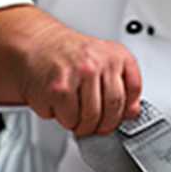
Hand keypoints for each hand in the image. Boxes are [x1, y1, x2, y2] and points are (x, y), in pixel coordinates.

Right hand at [17, 17, 142, 136]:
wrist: (36, 45)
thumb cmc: (68, 56)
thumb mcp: (102, 61)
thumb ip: (122, 85)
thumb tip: (132, 112)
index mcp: (115, 55)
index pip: (133, 90)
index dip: (126, 110)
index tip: (119, 117)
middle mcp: (98, 62)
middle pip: (113, 108)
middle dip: (104, 125)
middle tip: (95, 126)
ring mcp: (79, 75)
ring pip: (91, 118)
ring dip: (83, 126)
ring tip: (76, 117)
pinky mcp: (59, 89)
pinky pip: (69, 119)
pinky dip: (64, 120)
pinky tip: (60, 108)